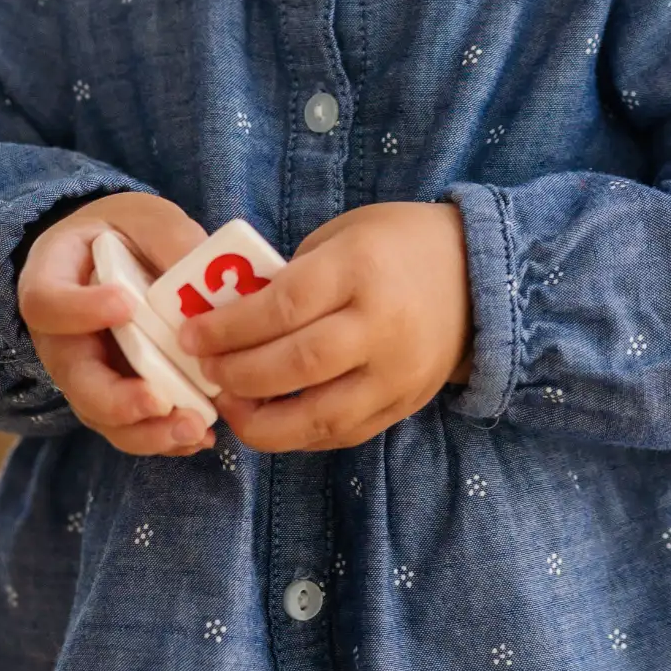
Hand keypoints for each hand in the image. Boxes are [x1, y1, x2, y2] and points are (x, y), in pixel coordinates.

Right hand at [20, 186, 211, 455]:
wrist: (116, 255)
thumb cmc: (126, 234)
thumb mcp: (146, 217)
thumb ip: (170, 240)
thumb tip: (207, 282)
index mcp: (51, 280)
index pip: (47, 303)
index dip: (80, 310)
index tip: (124, 304)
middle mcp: (59, 337)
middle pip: (74, 378)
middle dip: (117, 399)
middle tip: (160, 402)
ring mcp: (85, 371)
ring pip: (102, 414)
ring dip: (146, 431)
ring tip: (193, 430)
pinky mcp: (115, 393)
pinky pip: (130, 426)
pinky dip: (163, 437)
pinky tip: (201, 436)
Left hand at [197, 201, 471, 452]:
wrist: (479, 276)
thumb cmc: (397, 245)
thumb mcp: (343, 235)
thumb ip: (293, 276)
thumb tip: (232, 318)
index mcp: (360, 269)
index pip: (283, 307)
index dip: (228, 327)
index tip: (191, 335)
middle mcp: (381, 325)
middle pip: (295, 365)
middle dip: (237, 374)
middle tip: (206, 369)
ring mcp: (396, 373)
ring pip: (318, 416)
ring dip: (261, 421)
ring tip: (231, 405)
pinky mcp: (405, 404)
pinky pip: (342, 433)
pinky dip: (298, 435)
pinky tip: (272, 419)